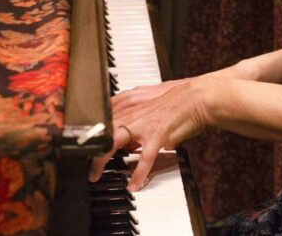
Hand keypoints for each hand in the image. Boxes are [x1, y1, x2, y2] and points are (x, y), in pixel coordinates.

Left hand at [88, 76, 217, 189]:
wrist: (199, 97)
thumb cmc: (179, 96)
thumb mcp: (150, 95)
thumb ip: (133, 106)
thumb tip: (124, 119)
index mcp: (130, 101)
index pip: (101, 113)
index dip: (90, 127)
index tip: (83, 139)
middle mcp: (133, 111)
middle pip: (101, 128)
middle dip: (88, 145)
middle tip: (82, 160)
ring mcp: (144, 124)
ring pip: (113, 141)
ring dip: (101, 160)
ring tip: (95, 175)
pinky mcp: (158, 135)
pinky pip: (144, 158)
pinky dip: (138, 173)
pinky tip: (133, 185)